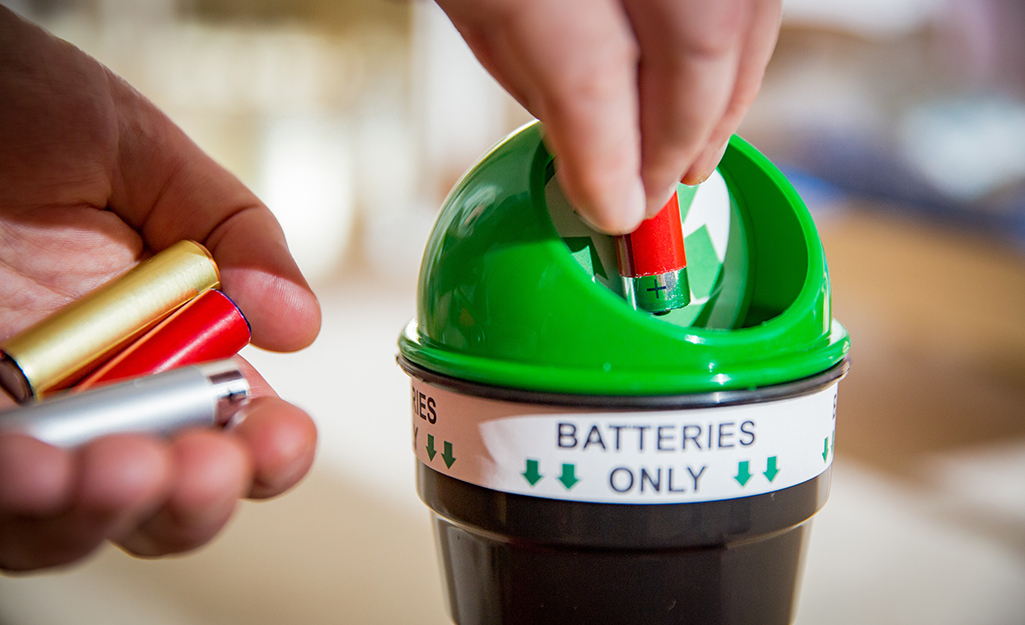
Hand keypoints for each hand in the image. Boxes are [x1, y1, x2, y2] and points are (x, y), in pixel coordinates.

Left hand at [0, 8, 320, 570]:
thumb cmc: (18, 103)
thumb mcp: (139, 151)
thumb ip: (232, 227)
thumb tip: (299, 322)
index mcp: (162, 336)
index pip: (231, 423)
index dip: (267, 450)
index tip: (281, 437)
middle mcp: (91, 390)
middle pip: (156, 499)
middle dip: (191, 500)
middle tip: (196, 466)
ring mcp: (15, 413)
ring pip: (63, 522)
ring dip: (98, 513)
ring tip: (112, 470)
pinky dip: (13, 494)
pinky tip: (31, 462)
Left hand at [436, 0, 781, 233]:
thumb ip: (537, 75)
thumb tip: (599, 163)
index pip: (589, 73)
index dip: (613, 157)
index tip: (619, 212)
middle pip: (697, 42)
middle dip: (686, 133)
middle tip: (667, 189)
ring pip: (743, 13)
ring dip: (726, 94)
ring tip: (695, 150)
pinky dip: (739, 42)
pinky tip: (714, 79)